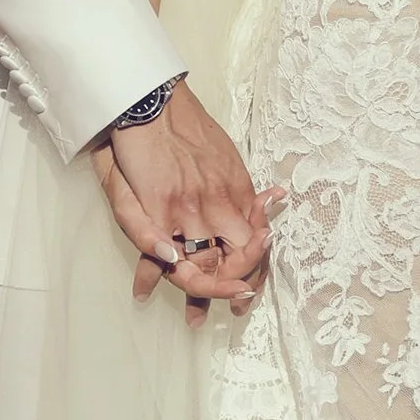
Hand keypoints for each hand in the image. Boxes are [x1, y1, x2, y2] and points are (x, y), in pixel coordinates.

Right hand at [100, 87, 274, 310]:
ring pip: (198, 265)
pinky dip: (152, 273)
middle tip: (234, 312)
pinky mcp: (155, 208)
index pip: (253, 241)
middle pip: (233, 261)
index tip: (249, 286)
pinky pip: (156, 251)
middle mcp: (216, 205)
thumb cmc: (185, 128)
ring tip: (194, 319)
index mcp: (236, 192)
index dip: (255, 267)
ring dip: (197, 294)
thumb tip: (274, 199)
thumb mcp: (226, 157)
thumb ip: (245, 189)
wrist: (152, 99)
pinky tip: (144, 291)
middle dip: (233, 290)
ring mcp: (186, 210)